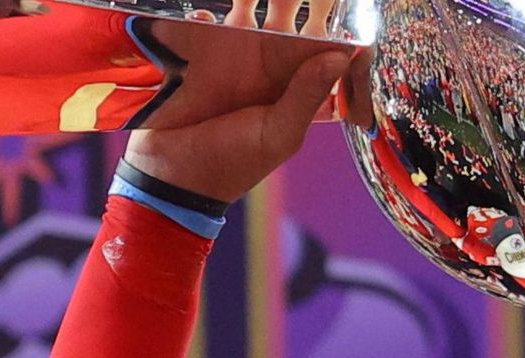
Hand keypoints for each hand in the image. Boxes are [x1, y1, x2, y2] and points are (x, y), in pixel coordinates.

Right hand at [127, 0, 370, 204]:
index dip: (342, 32)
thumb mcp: (278, 134)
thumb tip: (340, 56)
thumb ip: (307, 96)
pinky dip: (211, 8)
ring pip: (253, 9)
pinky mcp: (200, 47)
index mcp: (295, 85)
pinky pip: (210, 16)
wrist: (172, 174)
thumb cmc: (232, 163)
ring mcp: (234, 52)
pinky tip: (210, 7)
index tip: (353, 14)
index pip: (327, 50)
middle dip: (298, 0)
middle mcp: (269, 64)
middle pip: (292, 19)